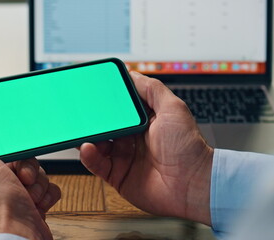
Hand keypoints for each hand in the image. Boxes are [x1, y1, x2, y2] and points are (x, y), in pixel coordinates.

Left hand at [0, 120, 60, 239]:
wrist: (20, 236)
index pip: (0, 148)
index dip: (10, 149)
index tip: (12, 154)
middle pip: (22, 159)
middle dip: (28, 168)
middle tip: (23, 178)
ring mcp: (15, 195)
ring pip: (37, 173)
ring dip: (38, 184)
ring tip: (29, 196)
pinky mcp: (31, 205)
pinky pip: (47, 188)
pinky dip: (46, 195)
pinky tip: (38, 203)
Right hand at [80, 72, 213, 224]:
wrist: (192, 185)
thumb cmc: (188, 148)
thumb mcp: (173, 108)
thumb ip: (151, 89)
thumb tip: (131, 74)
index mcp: (144, 121)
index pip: (119, 107)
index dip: (106, 99)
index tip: (92, 91)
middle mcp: (132, 138)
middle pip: (104, 124)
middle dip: (92, 118)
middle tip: (81, 111)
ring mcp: (123, 156)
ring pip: (96, 143)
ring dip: (87, 136)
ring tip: (82, 131)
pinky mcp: (117, 175)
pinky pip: (96, 163)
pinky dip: (88, 155)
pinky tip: (87, 147)